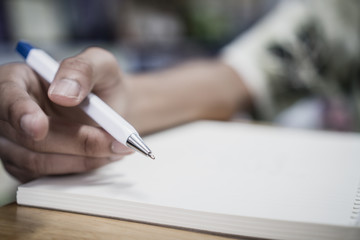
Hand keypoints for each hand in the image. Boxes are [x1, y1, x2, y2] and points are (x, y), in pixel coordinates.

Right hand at [0, 47, 132, 181]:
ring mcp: (14, 143)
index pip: (7, 97)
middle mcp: (9, 114)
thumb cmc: (101, 82)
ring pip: (40, 161)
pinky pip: (48, 175)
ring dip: (82, 158)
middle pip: (29, 137)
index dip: (20, 113)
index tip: (39, 127)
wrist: (111, 108)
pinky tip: (102, 156)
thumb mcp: (99, 63)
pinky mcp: (27, 166)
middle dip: (77, 142)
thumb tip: (62, 94)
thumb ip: (81, 70)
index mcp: (17, 80)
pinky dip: (80, 168)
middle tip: (114, 142)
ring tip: (115, 148)